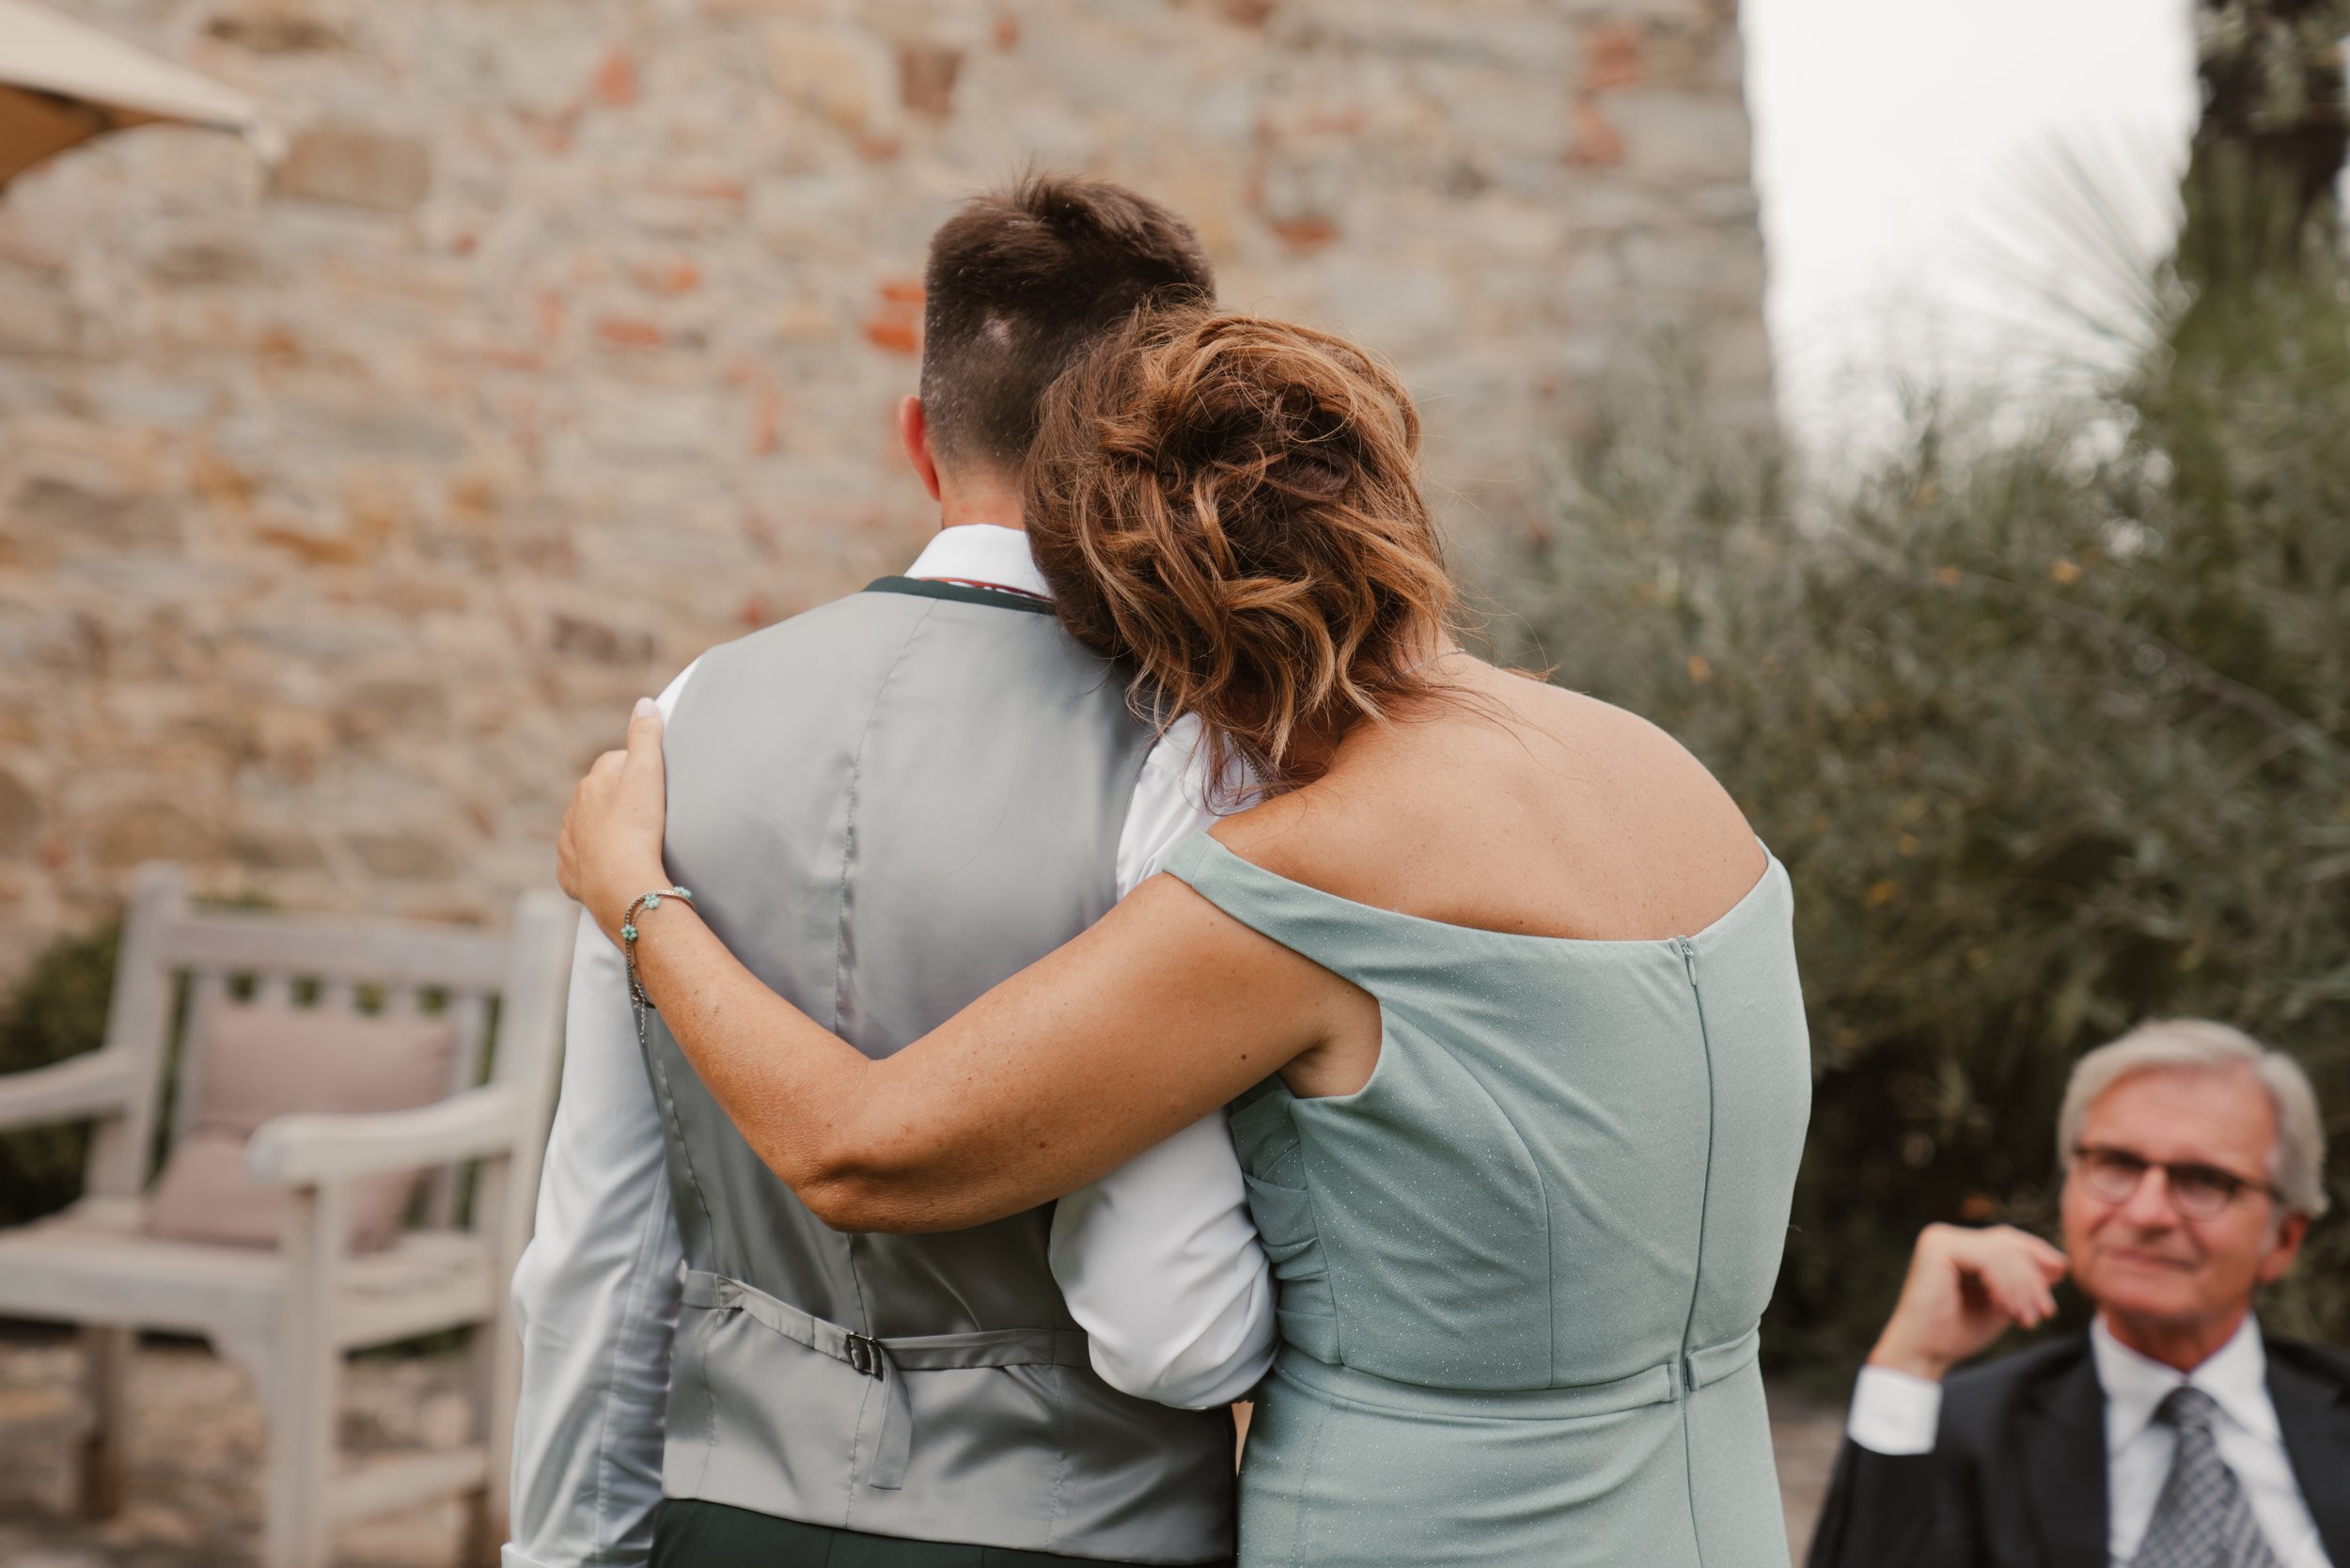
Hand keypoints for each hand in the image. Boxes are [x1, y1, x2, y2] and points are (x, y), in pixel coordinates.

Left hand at [556, 698, 671, 943]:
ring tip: (633, 844)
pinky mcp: (571, 873)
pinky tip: (614, 868)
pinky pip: (582, 863)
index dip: (636, 770)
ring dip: (605, 831)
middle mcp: (575, 809)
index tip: (655, 785)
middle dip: (619, 801)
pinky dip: (595, 863)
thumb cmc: (637, 827)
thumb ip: (646, 735)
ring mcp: (570, 842)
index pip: (615, 762)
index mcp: (594, 782)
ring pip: (588, 829)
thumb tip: (644, 703)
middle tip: (648, 815)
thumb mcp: (648, 773)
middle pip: (600, 796)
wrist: (620, 884)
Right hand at [1867, 1223, 2068, 1381]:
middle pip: (2007, 1244)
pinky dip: (2006, 1287)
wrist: (1923, 1354)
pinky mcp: (1938, 1249)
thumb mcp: (1999, 1301)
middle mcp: (1944, 1235)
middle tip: (2046, 1310)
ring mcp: (1939, 1239)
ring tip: (2028, 1319)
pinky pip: (1988, 1261)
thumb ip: (2022, 1281)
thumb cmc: (1956, 1333)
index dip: (2038, 1256)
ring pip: (2002, 1254)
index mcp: (1955, 1244)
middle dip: (2033, 1277)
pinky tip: (2009, 1312)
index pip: (2007, 1241)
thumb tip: (2060, 1263)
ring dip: (2023, 1288)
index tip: (2062, 1279)